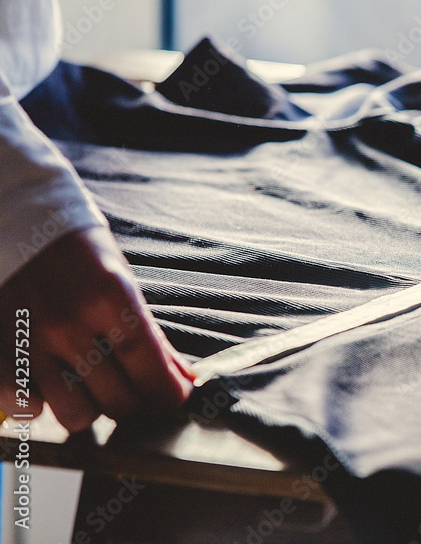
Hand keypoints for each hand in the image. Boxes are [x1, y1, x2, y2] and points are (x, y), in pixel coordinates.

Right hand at [0, 226, 193, 431]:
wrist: (20, 225)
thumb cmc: (78, 251)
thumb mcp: (124, 281)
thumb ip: (151, 335)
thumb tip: (182, 377)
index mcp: (109, 299)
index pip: (151, 371)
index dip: (170, 393)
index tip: (175, 395)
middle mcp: (69, 326)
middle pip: (119, 402)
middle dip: (137, 398)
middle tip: (135, 383)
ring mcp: (32, 343)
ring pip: (77, 415)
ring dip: (92, 406)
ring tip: (93, 384)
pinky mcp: (0, 352)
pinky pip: (26, 408)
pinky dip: (42, 404)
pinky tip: (51, 386)